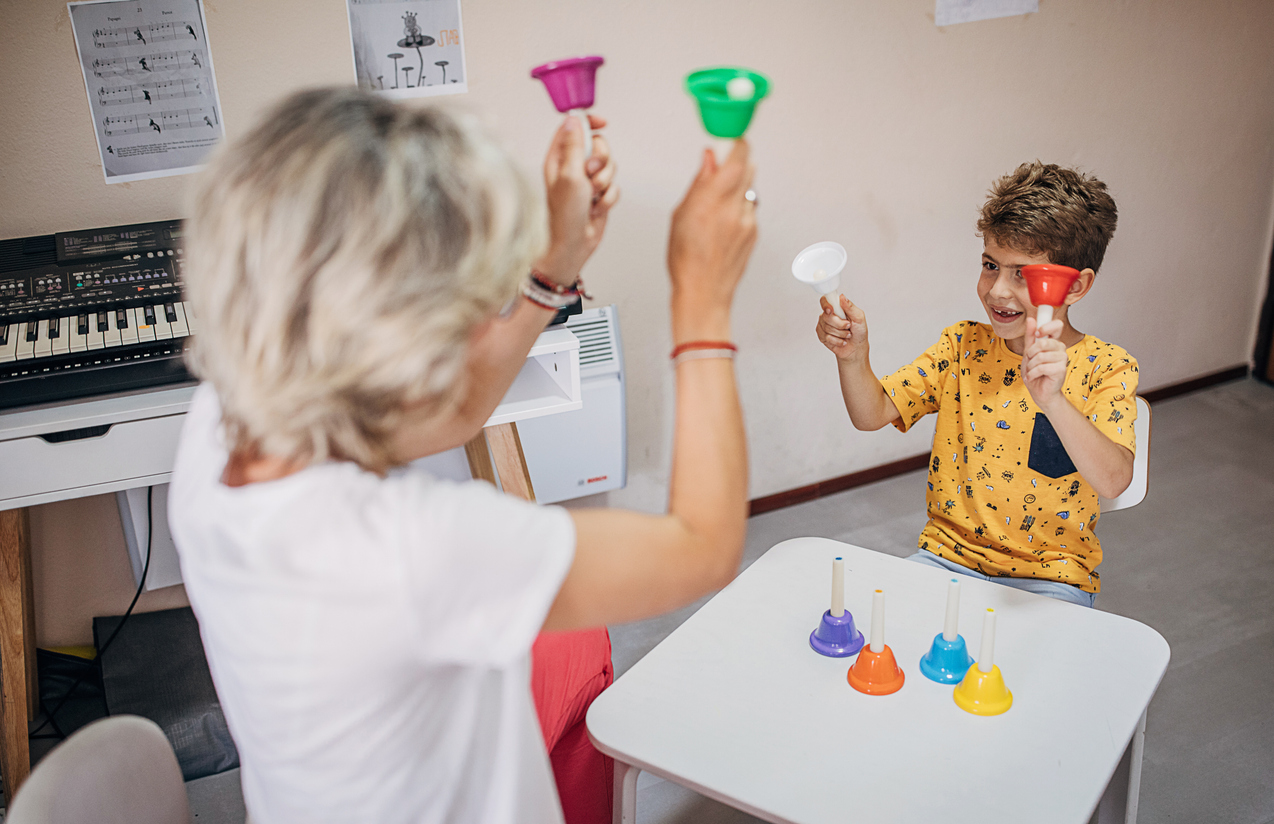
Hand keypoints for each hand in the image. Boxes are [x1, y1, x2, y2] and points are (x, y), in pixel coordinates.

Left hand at [537, 114, 619, 285]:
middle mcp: (573, 166)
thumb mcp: (569, 174)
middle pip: (599, 145)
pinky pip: (615, 186)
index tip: (603, 123)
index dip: (589, 122)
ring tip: (592, 196)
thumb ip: (574, 145)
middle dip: (601, 159)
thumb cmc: (565, 213)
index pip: (574, 128)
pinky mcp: (600, 194)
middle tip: (590, 173)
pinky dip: (609, 198)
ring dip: (605, 182)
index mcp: (559, 158)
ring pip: (610, 166)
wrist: (575, 244)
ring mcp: (587, 181)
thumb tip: (573, 119)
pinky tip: (596, 209)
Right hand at [667, 141, 756, 339]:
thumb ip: (699, 183)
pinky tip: (724, 222)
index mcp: (710, 201)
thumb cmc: (685, 260)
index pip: (736, 159)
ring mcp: (747, 221)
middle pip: (747, 168)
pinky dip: (739, 206)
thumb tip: (708, 158)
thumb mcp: (680, 216)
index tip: (732, 139)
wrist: (704, 292)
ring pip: (749, 188)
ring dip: (738, 185)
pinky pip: (750, 208)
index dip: (737, 144)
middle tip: (724, 165)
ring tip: (718, 202)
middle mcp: (733, 209)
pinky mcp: (754, 232)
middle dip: (737, 162)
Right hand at [816, 295, 868, 361]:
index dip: (826, 305)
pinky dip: (837, 340)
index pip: (825, 300)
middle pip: (826, 316)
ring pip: (826, 328)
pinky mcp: (822, 335)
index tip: (831, 310)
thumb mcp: (859, 317)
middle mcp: (829, 315)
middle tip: (848, 326)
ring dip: (840, 333)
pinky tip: (841, 340)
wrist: (857, 347)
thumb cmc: (859, 332)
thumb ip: (850, 307)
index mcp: (837, 308)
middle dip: (839, 324)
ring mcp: (823, 325)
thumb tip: (842, 297)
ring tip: (846, 334)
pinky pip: (826, 337)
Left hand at [1022, 316, 1067, 410]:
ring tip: (1032, 371)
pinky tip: (1033, 377)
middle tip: (1030, 361)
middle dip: (1031, 353)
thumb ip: (1030, 336)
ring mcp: (1062, 359)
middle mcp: (1060, 348)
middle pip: (1043, 342)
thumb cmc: (1035, 373)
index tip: (1037, 333)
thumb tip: (1031, 319)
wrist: (1040, 392)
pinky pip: (1041, 367)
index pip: (1057, 325)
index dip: (1046, 326)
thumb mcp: (1028, 352)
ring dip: (1030, 366)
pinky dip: (1032, 373)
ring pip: (1040, 356)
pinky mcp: (1061, 370)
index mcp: (1053, 342)